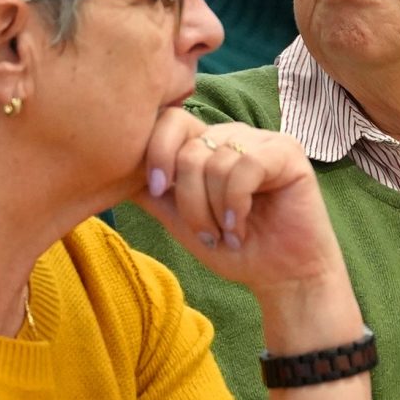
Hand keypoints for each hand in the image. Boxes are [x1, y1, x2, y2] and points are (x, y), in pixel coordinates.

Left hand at [140, 112, 344, 296]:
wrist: (282, 277)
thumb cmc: (235, 249)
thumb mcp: (182, 221)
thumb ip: (154, 194)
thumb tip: (112, 171)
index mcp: (208, 145)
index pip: (171, 121)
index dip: (157, 152)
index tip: (156, 190)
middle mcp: (234, 135)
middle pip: (189, 147)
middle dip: (189, 199)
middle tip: (206, 233)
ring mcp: (263, 140)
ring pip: (216, 160)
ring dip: (215, 209)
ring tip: (229, 233)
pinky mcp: (287, 152)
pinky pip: (245, 166)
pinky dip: (237, 203)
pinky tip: (242, 226)